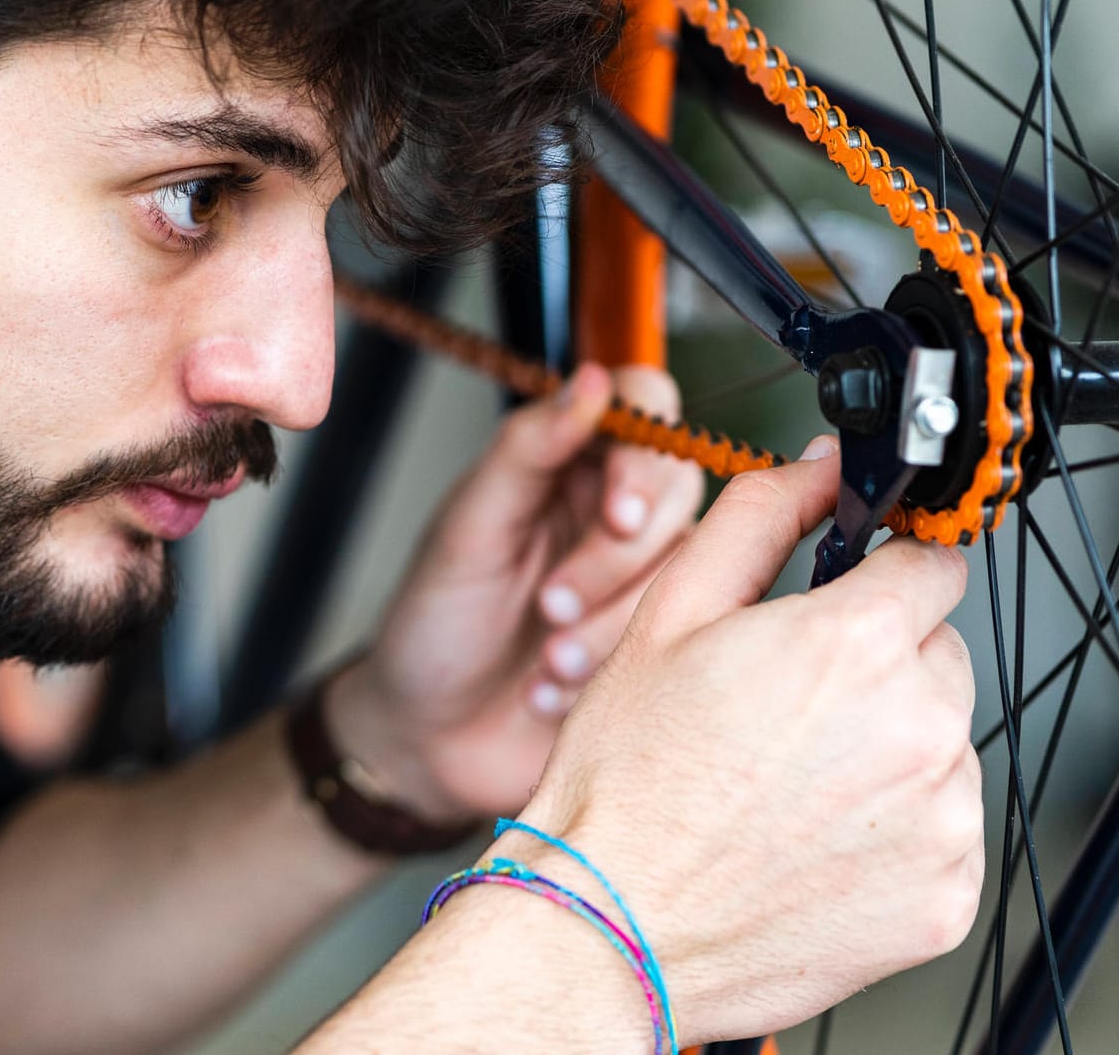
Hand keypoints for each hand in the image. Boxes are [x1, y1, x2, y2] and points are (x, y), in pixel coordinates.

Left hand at [328, 362, 703, 821]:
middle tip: (550, 603)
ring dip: (608, 625)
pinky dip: (612, 670)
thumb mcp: (466, 529)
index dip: (645, 458)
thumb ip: (527, 449)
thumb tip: (590, 381)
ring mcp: (640, 579)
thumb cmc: (434, 623)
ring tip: (546, 660)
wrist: (430, 737)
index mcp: (567, 463)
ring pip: (688, 573)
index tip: (619, 515)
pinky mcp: (656, 642)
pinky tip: (555, 690)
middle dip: (614, 562)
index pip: (647, 407)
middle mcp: (614, 511)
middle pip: (678, 493)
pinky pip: (679, 640)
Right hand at [507, 439, 981, 1043]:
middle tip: (788, 710)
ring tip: (790, 786)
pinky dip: (895, 831)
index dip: (879, 578)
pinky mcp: (945, 898)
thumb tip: (822, 468)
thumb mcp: (669, 615)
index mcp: (857, 643)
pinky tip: (814, 842)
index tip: (845, 608)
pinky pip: (944, 832)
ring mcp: (941, 821)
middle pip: (938, 655)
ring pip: (943, 745)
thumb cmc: (628, 781)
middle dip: (878, 667)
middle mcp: (919, 728)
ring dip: (888, 749)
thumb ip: (760, 517)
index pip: (932, 564)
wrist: (611, 928)